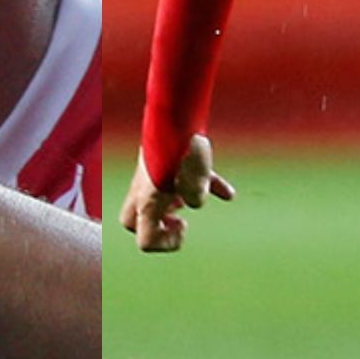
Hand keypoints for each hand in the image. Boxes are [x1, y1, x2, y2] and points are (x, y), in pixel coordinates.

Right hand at [119, 136, 234, 252]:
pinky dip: (200, 186)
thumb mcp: (196, 182)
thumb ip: (196, 197)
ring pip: (153, 200)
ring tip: (187, 203)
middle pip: (133, 221)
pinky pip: (180, 180)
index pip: (145, 242)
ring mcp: (150, 176)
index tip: (184, 225)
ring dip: (170, 208)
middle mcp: (142, 190)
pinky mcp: (163, 162)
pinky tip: (226, 191)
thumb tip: (196, 198)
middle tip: (176, 220)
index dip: (167, 243)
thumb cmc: (182, 151)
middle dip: (155, 227)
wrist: (174, 114)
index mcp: (146, 203)